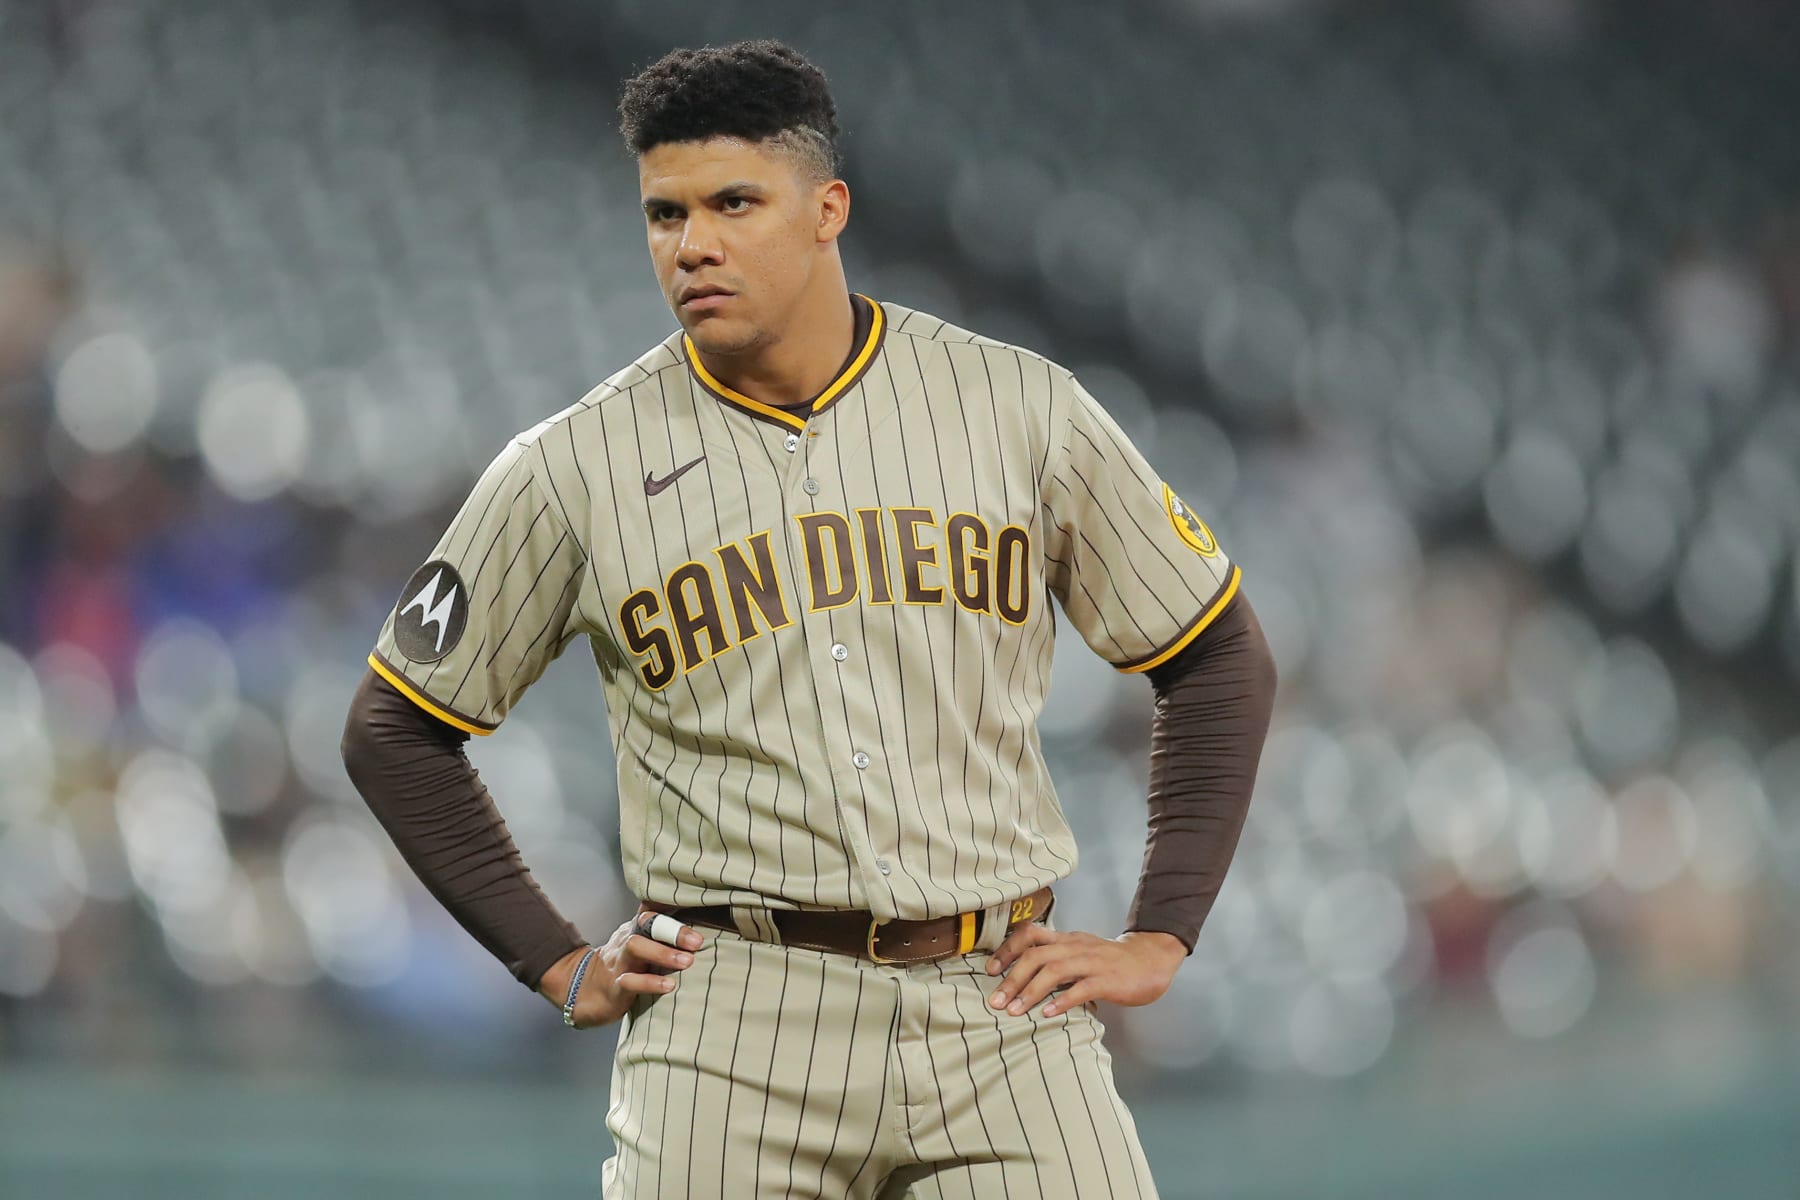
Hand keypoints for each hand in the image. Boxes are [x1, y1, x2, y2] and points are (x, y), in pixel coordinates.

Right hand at [536, 911, 705, 1028]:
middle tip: (697, 941)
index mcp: (636, 929)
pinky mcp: (614, 986)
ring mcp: (619, 962)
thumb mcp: (643, 947)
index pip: (653, 909)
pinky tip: (668, 985)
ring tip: (687, 961)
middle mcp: (627, 940)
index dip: (672, 905)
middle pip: (647, 924)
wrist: (583, 992)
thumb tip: (702, 934)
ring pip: (636, 947)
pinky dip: (649, 983)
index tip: (698, 905)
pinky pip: (629, 981)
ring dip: (663, 953)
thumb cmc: (625, 968)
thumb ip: (666, 939)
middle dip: (674, 930)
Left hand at [985, 925, 1185, 1017]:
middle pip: (1036, 955)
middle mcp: (1075, 947)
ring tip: (1015, 1011)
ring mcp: (1092, 962)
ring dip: (1030, 991)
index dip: (1007, 950)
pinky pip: (1081, 988)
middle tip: (996, 1001)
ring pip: (1055, 971)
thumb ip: (1055, 960)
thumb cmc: (1110, 961)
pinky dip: (1062, 1001)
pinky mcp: (1107, 980)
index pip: (1029, 934)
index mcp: (1066, 940)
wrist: (1150, 960)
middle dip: (1012, 978)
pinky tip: (1048, 1013)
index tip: (990, 970)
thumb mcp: (1079, 952)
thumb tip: (1022, 976)